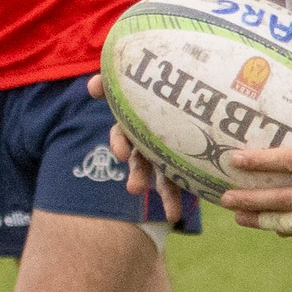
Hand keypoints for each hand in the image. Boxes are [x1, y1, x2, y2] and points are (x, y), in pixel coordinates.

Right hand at [85, 74, 186, 223]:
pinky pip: (184, 183)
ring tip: (172, 214)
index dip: (120, 143)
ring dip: (166, 195)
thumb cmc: (168, 77)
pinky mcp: (187, 164)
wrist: (199, 85)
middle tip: (135, 189)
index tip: (123, 153)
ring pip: (162, 178)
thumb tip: (92, 87)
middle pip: (140, 161)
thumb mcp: (144, 75)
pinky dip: (179, 199)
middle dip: (138, 175)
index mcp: (137, 123)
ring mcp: (168, 155)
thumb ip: (117, 80)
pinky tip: (180, 216)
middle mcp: (149, 142)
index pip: (122, 134)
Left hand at [220, 56, 291, 236]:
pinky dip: (289, 228)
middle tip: (225, 198)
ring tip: (240, 218)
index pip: (290, 162)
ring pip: (291, 221)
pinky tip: (274, 226)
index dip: (260, 162)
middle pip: (281, 199)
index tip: (234, 160)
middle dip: (250, 200)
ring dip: (263, 220)